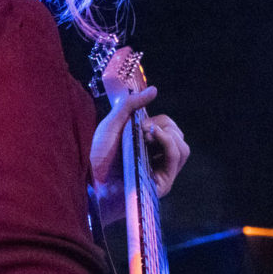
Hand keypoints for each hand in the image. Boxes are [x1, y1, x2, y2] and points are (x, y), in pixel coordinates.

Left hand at [90, 86, 190, 201]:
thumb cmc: (97, 155)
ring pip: (183, 148)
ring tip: (147, 137)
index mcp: (149, 147)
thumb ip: (131, 105)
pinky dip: (169, 143)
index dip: (159, 121)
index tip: (141, 124)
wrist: (89, 178)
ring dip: (169, 135)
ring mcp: (161, 173)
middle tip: (143, 131)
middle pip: (179, 136)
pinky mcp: (162, 183)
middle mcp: (158, 160)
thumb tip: (154, 90)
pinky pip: (176, 157)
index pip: (170, 128)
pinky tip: (154, 137)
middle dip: (165, 127)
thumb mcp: (113, 123)